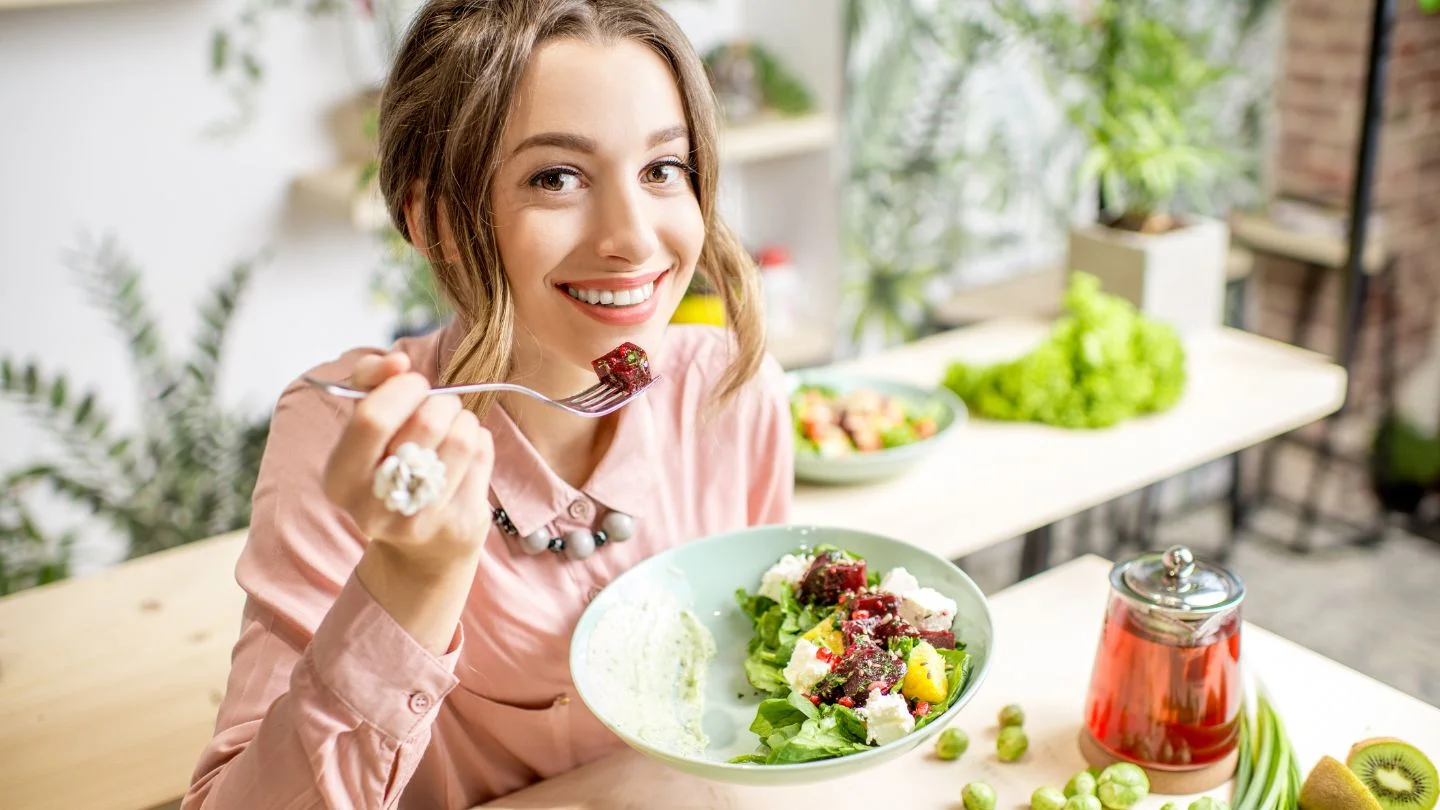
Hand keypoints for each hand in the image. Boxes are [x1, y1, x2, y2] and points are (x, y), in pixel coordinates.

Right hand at [321, 351, 494, 571]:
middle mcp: (373, 508)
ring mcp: (419, 521)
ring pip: (461, 437)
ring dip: (464, 420)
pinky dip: (479, 441)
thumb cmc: (390, 467)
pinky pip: (482, 456)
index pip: (372, 419)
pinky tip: (466, 453)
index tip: (413, 382)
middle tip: (440, 406)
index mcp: (340, 479)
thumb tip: (396, 361)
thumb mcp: (365, 425)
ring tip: (454, 427)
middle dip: (441, 401)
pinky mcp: (459, 523)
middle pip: (426, 424)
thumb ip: (369, 381)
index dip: (402, 388)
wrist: (420, 548)